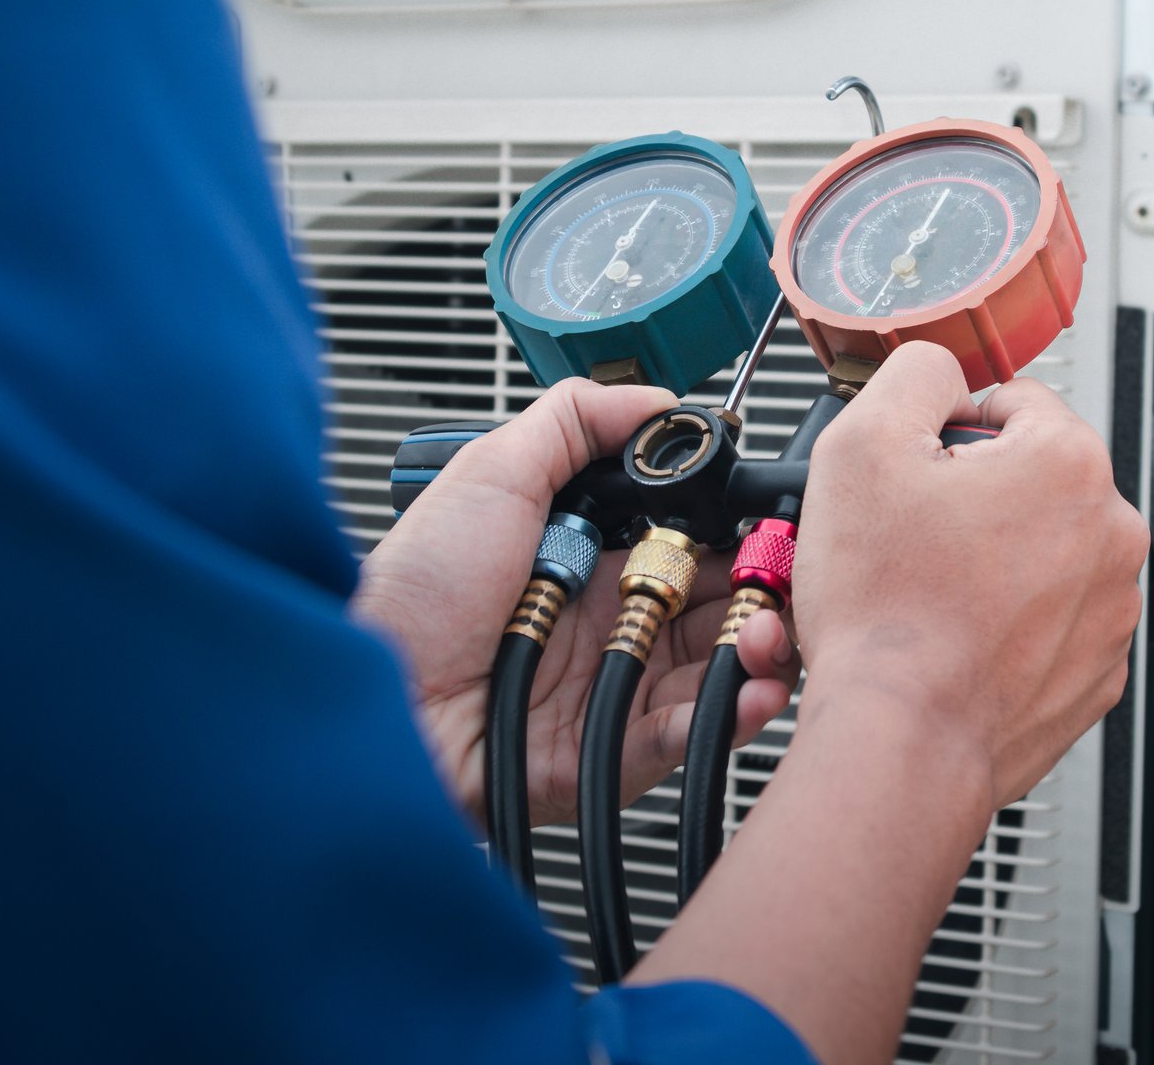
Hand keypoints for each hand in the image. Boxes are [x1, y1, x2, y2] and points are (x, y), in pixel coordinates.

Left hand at [351, 379, 798, 823]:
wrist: (367, 694)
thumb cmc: (411, 593)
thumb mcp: (489, 473)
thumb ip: (573, 422)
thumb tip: (660, 399)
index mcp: (592, 564)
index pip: (693, 544)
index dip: (738, 532)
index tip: (771, 517)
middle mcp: (609, 626)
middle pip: (719, 607)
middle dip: (764, 589)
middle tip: (786, 576)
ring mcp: (614, 691)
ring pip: (718, 671)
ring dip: (760, 648)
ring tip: (771, 630)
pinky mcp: (610, 754)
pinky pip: (687, 736)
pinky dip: (730, 714)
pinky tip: (751, 687)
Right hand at [789, 342, 1147, 811]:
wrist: (901, 739)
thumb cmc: (886, 611)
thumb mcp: (862, 444)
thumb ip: (913, 376)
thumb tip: (939, 370)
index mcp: (1069, 463)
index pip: (1012, 402)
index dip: (948, 430)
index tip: (918, 470)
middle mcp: (1111, 533)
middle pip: (1030, 481)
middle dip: (971, 499)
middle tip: (911, 539)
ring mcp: (1110, 611)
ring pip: (1041, 554)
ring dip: (990, 562)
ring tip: (928, 594)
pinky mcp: (1095, 674)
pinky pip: (1047, 624)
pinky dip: (1006, 627)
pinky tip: (955, 640)